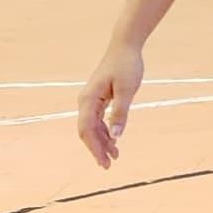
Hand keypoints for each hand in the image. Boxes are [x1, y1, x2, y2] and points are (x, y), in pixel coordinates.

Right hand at [77, 43, 143, 167]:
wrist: (125, 47)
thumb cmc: (127, 66)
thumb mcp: (127, 90)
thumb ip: (120, 113)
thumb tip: (115, 136)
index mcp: (88, 100)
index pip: (87, 130)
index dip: (95, 148)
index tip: (104, 162)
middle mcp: (85, 101)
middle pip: (87, 131)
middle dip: (96, 149)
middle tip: (108, 165)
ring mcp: (90, 100)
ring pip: (92, 127)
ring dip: (102, 142)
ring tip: (115, 156)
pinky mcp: (98, 98)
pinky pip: (98, 120)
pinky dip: (105, 131)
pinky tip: (114, 141)